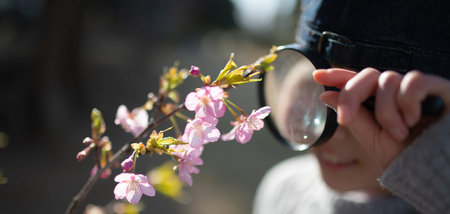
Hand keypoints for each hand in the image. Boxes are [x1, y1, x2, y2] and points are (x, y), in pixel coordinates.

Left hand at [313, 68, 449, 167]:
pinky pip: (413, 81)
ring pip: (387, 80)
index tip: (316, 76)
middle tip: (345, 119)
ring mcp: (415, 88)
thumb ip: (353, 117)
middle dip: (350, 95)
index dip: (337, 75)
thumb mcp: (374, 139)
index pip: (357, 82)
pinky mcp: (438, 86)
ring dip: (386, 111)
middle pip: (367, 75)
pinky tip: (415, 119)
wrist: (437, 168)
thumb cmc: (409, 156)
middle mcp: (396, 91)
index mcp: (379, 102)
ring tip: (400, 133)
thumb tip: (325, 95)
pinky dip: (408, 102)